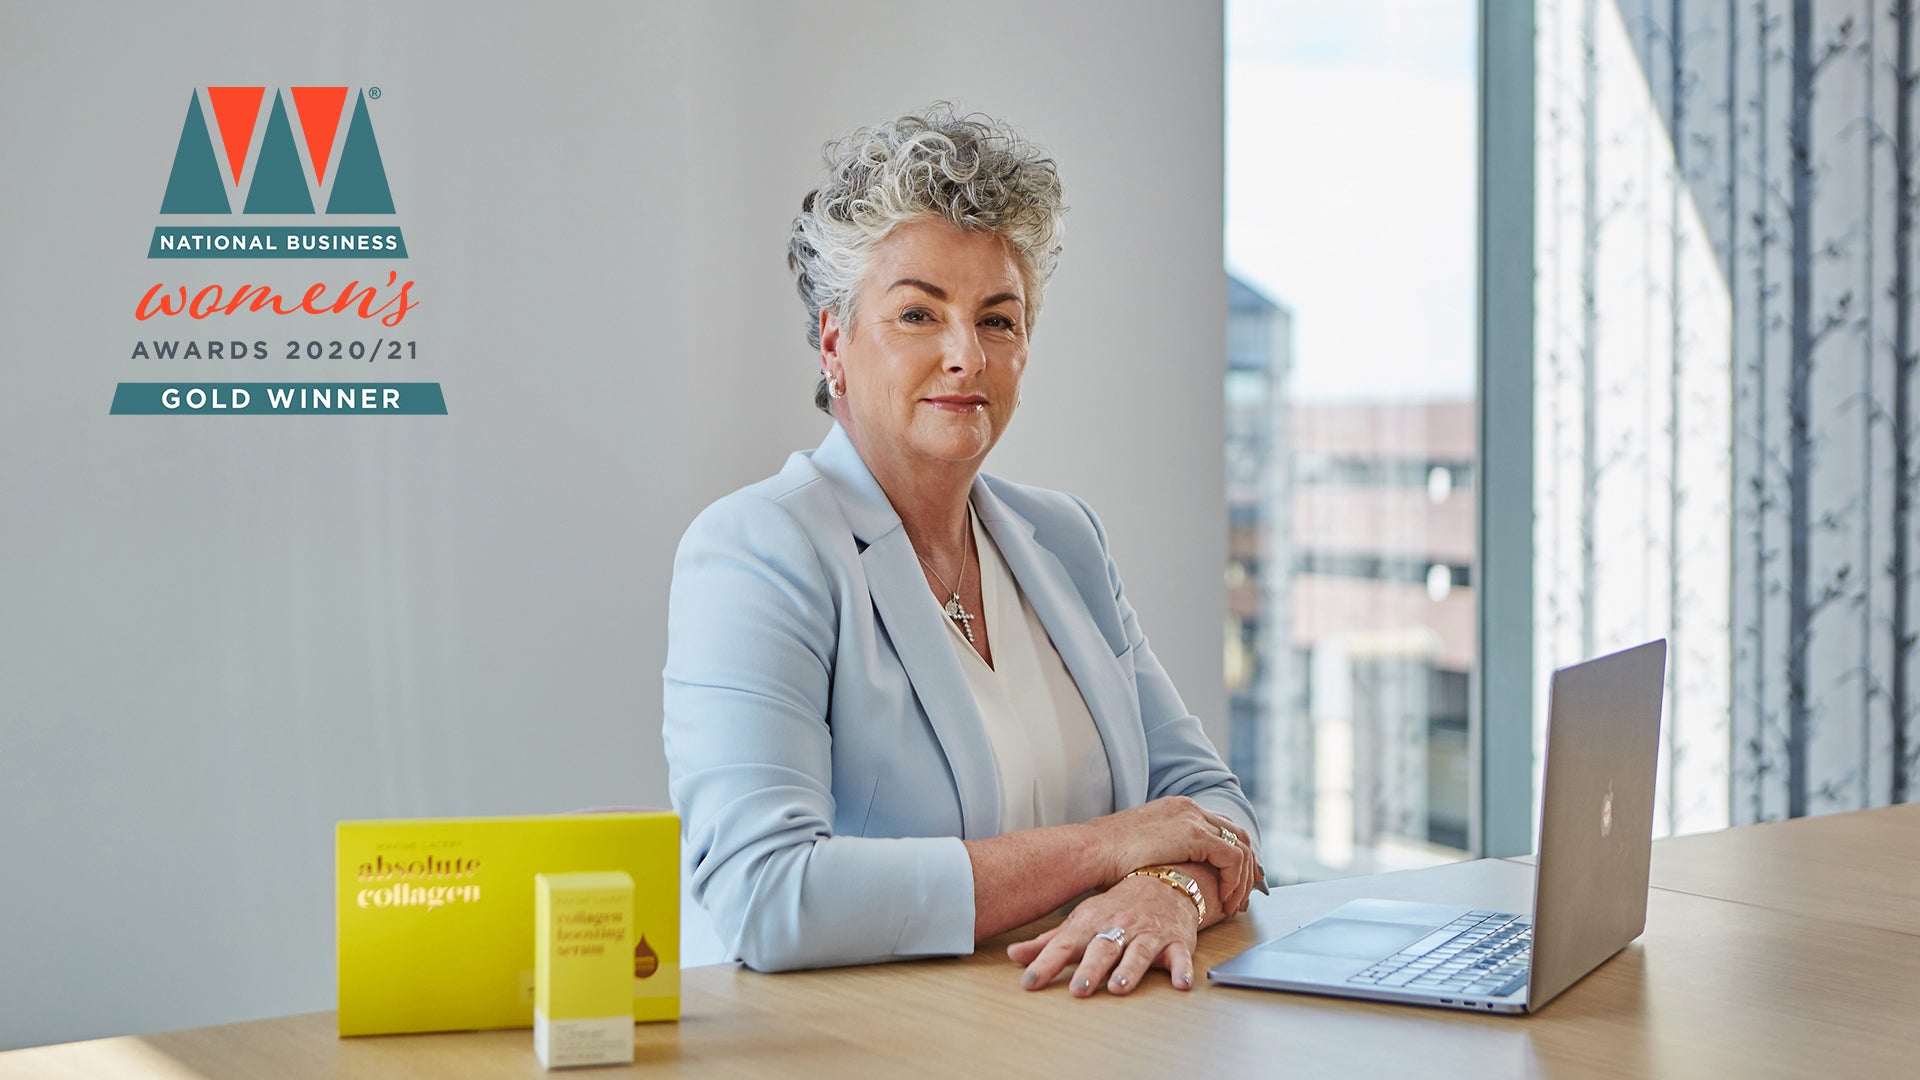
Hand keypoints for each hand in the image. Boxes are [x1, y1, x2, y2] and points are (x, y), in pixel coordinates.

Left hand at [1007, 875, 1199, 995]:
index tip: (1029, 982)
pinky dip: (1182, 970)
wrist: (1164, 882)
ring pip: (1138, 952)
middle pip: (1103, 949)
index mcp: (1091, 924)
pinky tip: (1181, 983)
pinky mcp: (1175, 943)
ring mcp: (1147, 935)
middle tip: (1079, 989)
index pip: (1064, 944)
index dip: (1045, 963)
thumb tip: (1014, 954)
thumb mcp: (1081, 921)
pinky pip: (1180, 956)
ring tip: (1119, 988)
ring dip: (1130, 970)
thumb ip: (1049, 942)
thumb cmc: (1117, 908)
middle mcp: (1119, 928)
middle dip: (1091, 968)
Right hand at [1080, 796, 1261, 914]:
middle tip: (1247, 895)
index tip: (1238, 881)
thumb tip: (1171, 878)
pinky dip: (1234, 881)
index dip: (1235, 856)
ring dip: (1242, 879)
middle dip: (1248, 866)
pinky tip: (1225, 900)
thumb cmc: (1107, 859)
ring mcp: (1192, 818)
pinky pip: (1232, 858)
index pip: (1220, 828)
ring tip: (1235, 906)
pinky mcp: (1193, 834)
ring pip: (1240, 847)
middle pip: (1237, 834)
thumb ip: (1165, 856)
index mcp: (1177, 809)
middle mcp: (1189, 808)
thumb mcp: (1143, 851)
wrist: (1092, 851)